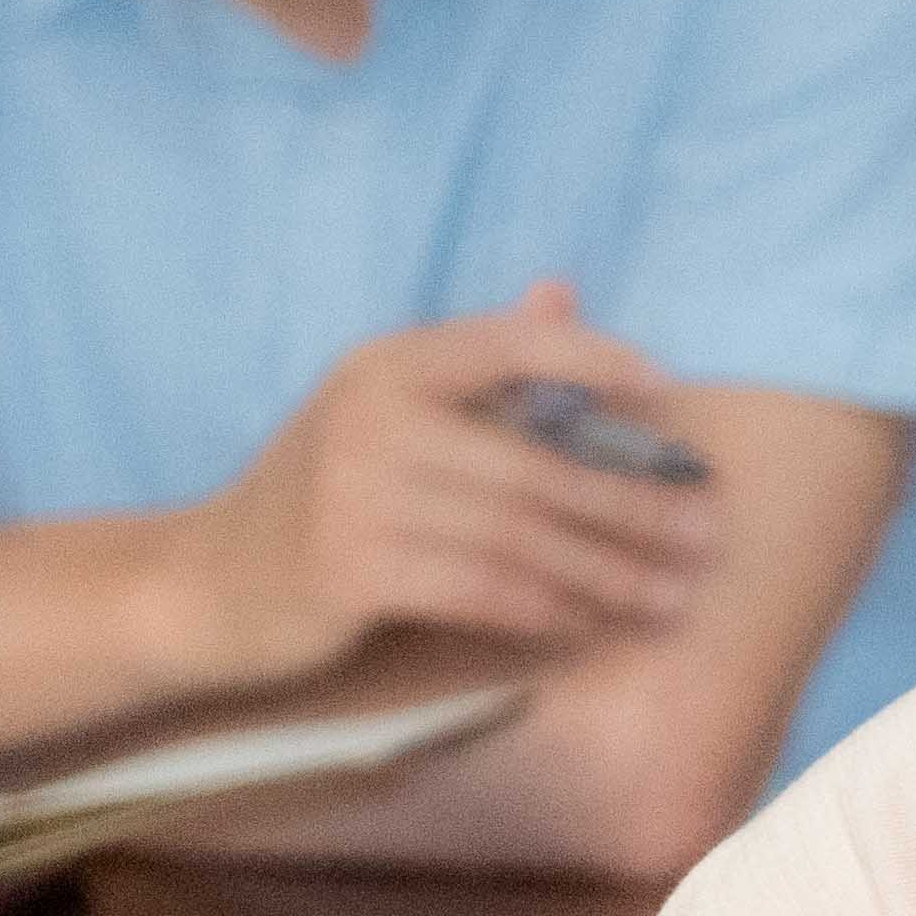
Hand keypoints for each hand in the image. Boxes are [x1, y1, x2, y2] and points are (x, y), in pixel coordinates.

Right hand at [157, 283, 721, 684]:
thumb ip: (476, 360)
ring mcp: (358, 495)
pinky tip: (596, 623)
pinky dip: (549, 609)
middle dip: (633, 504)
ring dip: (609, 572)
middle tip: (707, 532)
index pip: (510, 344)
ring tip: (675, 597)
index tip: (668, 394)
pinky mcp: (352, 571)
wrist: (208, 586)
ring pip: (519, 537)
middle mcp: (372, 417)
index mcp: (387, 364)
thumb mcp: (382, 411)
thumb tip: (562, 291)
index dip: (594, 360)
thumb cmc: (320, 499)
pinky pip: (481, 591)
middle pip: (535, 464)